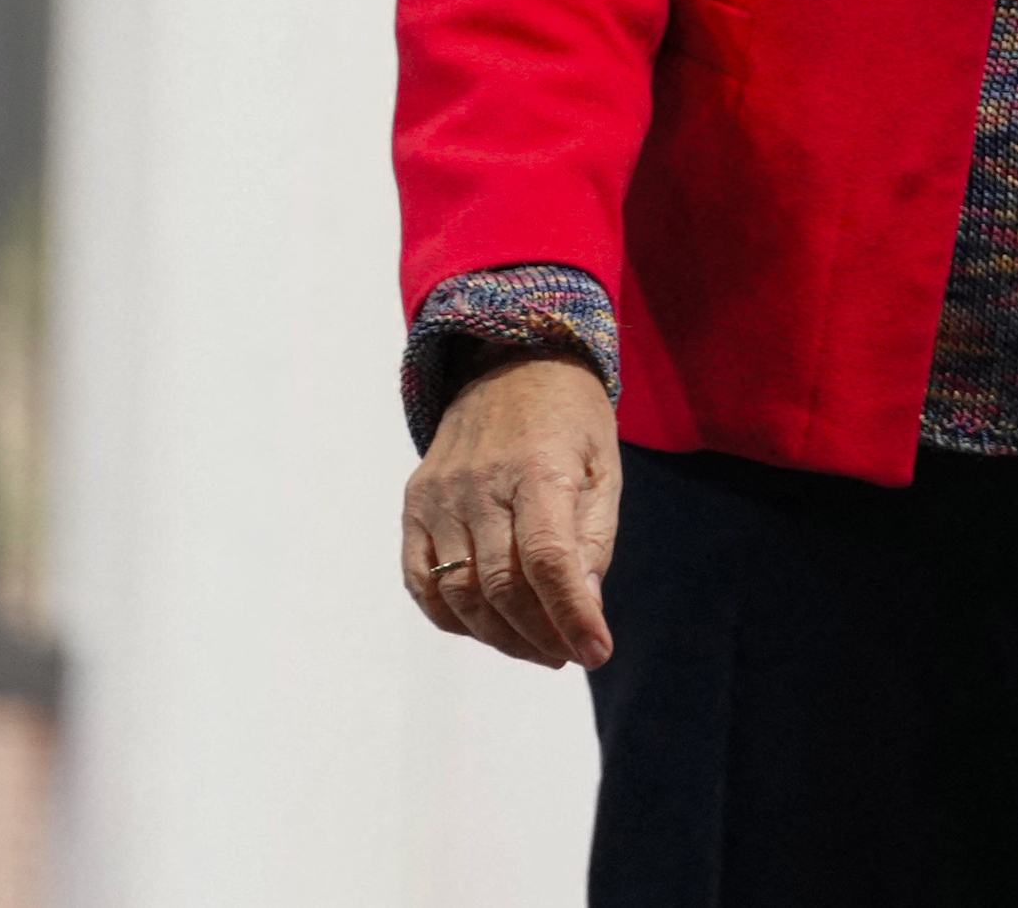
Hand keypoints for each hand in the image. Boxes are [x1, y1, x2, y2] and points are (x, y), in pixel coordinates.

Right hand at [401, 353, 620, 668]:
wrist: (510, 363)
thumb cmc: (571, 420)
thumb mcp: (603, 467)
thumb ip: (594, 539)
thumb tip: (586, 608)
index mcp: (537, 468)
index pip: (548, 560)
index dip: (571, 615)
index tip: (596, 653)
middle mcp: (478, 483)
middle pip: (501, 586)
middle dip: (540, 635)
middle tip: (569, 654)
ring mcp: (438, 496)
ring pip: (459, 593)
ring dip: (500, 636)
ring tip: (538, 648)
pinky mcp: (414, 505)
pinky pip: (421, 581)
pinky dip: (452, 617)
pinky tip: (489, 628)